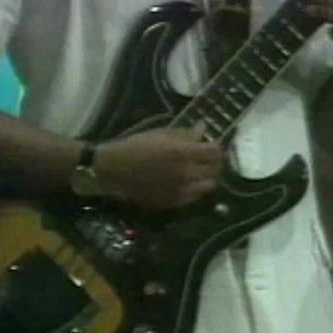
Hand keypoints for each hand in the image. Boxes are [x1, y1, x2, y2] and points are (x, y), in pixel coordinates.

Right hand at [94, 127, 223, 209]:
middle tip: (211, 158)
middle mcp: (187, 174)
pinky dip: (198, 189)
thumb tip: (203, 129)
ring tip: (203, 171)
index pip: (215, 151)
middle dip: (216, 162)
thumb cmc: (135, 146)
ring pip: (209, 186)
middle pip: (215, 169)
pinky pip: (195, 197)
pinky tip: (191, 182)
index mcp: (184, 153)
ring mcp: (182, 190)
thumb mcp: (160, 134)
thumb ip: (185, 134)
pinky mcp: (174, 203)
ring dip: (209, 177)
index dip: (218, 147)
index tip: (214, 144)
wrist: (114, 170)